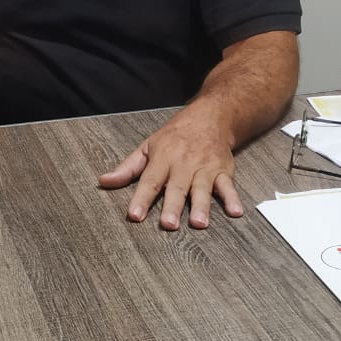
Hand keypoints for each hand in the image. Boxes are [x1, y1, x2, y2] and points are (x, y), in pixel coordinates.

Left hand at [97, 112, 242, 230]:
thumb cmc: (175, 135)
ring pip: (202, 189)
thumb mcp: (148, 147)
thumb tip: (104, 181)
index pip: (150, 181)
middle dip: (173, 206)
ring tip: (199, 223)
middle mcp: (184, 164)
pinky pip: (228, 186)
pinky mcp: (223, 171)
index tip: (134, 215)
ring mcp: (205, 168)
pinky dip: (233, 199)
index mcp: (163, 159)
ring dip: (202, 206)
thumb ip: (127, 168)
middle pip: (177, 188)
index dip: (141, 199)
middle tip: (168, 224)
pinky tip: (235, 212)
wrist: (210, 116)